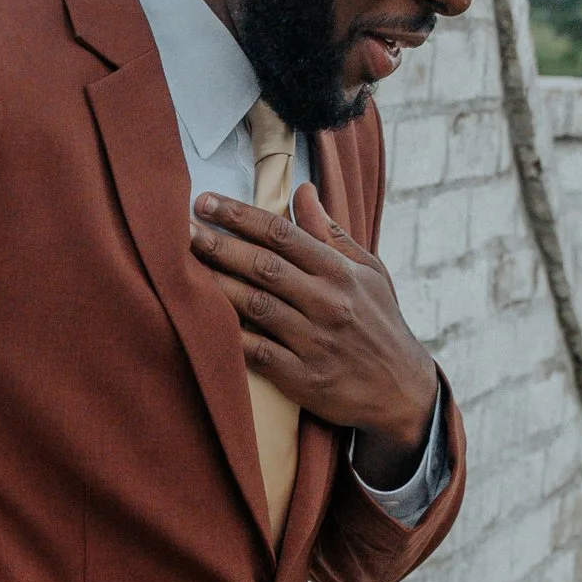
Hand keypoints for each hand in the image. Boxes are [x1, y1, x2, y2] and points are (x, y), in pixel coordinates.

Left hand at [188, 182, 436, 464]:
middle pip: (264, 267)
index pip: (283, 234)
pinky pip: (258, 354)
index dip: (241, 215)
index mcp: (340, 272)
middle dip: (219, 244)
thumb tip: (303, 191)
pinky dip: (230, 337)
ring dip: (217, 285)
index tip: (207, 202)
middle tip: (180, 229)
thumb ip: (330, 233)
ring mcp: (314, 342)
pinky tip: (202, 322)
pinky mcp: (303, 378)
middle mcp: (327, 303)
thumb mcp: (368, 272)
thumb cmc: (379, 323)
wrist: (401, 389)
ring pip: (256, 307)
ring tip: (181, 268)